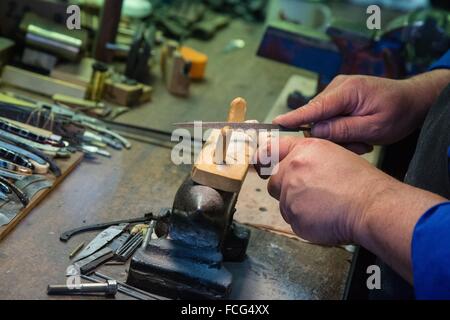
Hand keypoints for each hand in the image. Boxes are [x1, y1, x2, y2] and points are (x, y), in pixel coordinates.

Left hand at [257, 137, 396, 244]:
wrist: (372, 206)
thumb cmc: (360, 182)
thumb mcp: (333, 155)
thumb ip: (307, 158)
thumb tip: (291, 163)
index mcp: (303, 151)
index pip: (270, 150)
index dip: (264, 159)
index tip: (261, 164)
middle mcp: (292, 169)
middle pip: (273, 181)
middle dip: (286, 189)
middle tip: (309, 194)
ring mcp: (291, 194)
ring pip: (284, 204)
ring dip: (298, 207)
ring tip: (324, 207)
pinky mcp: (294, 217)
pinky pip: (294, 221)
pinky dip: (306, 222)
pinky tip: (324, 218)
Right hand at [274, 74, 443, 152]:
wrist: (413, 100)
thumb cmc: (398, 112)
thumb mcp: (373, 127)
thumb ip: (342, 129)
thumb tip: (314, 133)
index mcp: (347, 91)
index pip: (314, 107)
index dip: (294, 118)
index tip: (275, 125)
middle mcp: (338, 88)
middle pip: (316, 117)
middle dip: (331, 136)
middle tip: (358, 145)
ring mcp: (337, 92)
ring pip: (322, 120)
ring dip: (338, 135)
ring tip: (362, 140)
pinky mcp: (338, 99)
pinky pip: (329, 118)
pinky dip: (341, 130)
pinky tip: (358, 134)